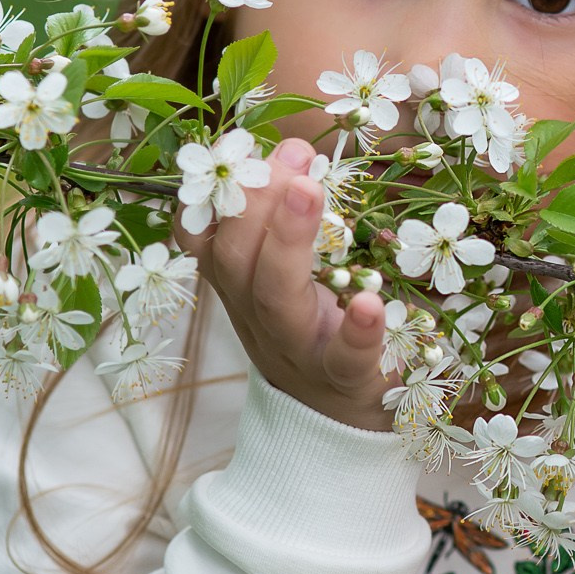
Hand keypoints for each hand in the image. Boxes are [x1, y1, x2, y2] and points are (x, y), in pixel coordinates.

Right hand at [183, 136, 393, 430]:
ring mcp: (298, 348)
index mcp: (242, 284)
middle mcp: (258, 314)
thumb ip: (285, 218)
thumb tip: (292, 149)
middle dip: (255, 201)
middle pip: (235, 259)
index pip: (202, 237)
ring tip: (310, 190)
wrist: (340, 426)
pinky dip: (358, 332)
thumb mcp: (290, 273)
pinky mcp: (344, 380)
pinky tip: (372, 301)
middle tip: (290, 154)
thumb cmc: (319, 328)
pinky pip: (344, 358)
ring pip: (275, 298)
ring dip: (288, 242)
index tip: (240, 147)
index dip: (211, 194)